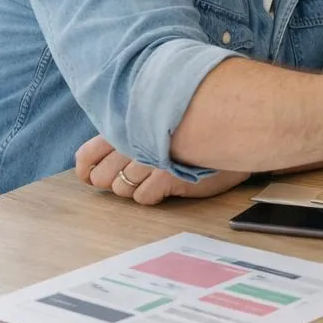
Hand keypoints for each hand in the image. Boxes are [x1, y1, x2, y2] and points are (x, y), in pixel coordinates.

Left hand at [75, 136, 250, 204]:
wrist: (235, 131)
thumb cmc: (194, 130)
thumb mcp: (157, 125)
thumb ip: (128, 137)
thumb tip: (97, 167)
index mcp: (128, 125)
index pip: (87, 154)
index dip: (87, 171)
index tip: (94, 177)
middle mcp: (136, 140)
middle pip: (103, 177)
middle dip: (116, 183)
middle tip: (137, 177)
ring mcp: (152, 158)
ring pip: (122, 188)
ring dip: (136, 188)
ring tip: (157, 177)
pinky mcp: (169, 176)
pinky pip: (143, 197)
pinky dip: (154, 195)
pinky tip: (169, 184)